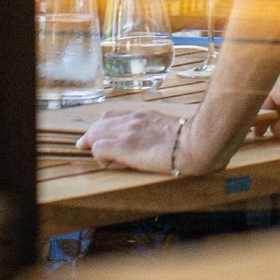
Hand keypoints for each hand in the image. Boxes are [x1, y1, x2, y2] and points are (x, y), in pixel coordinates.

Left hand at [75, 104, 279, 175]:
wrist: (195, 143)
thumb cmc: (189, 140)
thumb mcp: (167, 129)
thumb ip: (153, 131)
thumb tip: (148, 144)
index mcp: (142, 116)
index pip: (111, 116)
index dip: (101, 127)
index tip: (97, 137)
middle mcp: (132, 120)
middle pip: (99, 124)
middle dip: (90, 136)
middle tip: (84, 146)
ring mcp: (127, 132)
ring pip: (95, 134)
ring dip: (92, 144)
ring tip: (95, 156)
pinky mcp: (125, 147)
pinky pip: (100, 149)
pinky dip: (100, 157)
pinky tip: (110, 163)